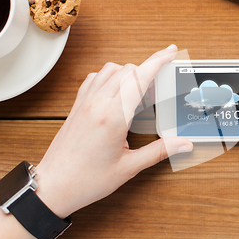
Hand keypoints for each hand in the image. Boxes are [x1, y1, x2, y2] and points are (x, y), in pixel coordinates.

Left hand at [34, 45, 192, 218]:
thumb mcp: (129, 167)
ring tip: (140, 89)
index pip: (140, 78)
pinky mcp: (77, 106)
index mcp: (113, 117)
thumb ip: (160, 151)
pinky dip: (110, 77)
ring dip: (128, 72)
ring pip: (110, 69)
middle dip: (148, 69)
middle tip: (160, 86)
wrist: (54, 186)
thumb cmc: (87, 180)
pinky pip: (94, 78)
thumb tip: (183, 144)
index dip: (158, 61)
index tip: (170, 52)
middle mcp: (97, 104)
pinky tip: (116, 91)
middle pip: (127, 70)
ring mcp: (85, 102)